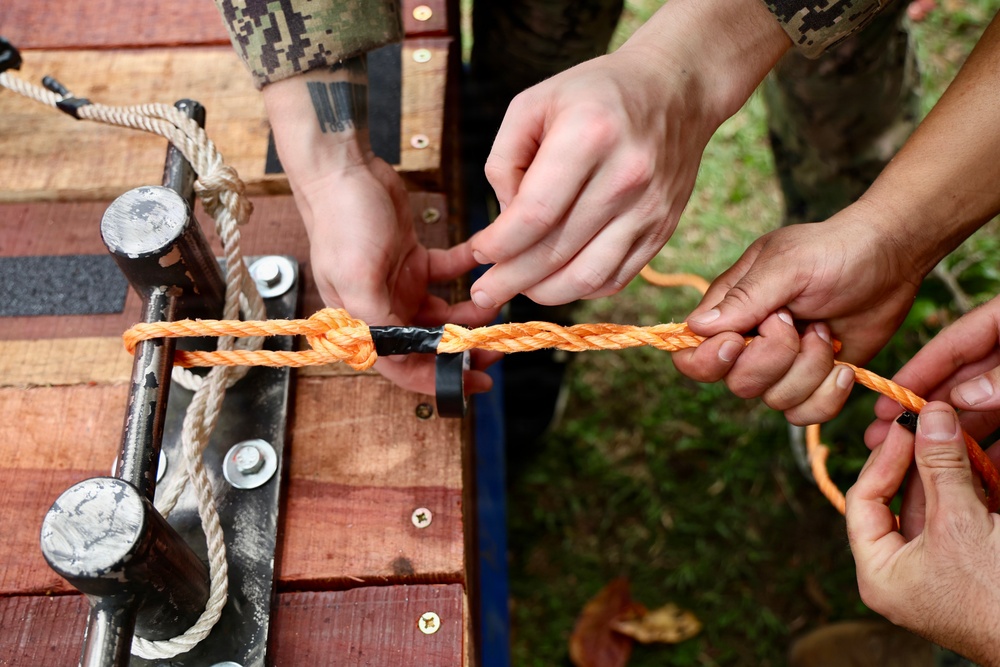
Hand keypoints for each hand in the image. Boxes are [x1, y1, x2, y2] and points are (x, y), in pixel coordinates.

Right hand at [295, 159, 501, 394]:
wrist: (343, 167)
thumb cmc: (341, 220)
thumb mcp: (357, 277)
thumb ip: (378, 323)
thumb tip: (403, 357)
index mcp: (362, 320)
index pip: (403, 365)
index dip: (440, 380)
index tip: (475, 383)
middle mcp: (382, 307)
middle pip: (429, 343)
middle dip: (463, 349)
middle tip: (496, 349)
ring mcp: (399, 282)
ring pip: (444, 312)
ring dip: (472, 313)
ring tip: (497, 303)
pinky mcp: (414, 256)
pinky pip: (449, 272)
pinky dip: (470, 270)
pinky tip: (487, 264)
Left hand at [466, 0, 790, 309]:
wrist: (676, 90)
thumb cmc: (594, 95)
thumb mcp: (533, 104)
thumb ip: (505, 161)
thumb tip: (503, 224)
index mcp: (589, 136)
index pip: (535, 215)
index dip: (499, 244)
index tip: (477, 252)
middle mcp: (625, 176)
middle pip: (556, 252)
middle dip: (510, 280)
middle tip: (482, 293)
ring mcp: (649, 209)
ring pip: (586, 277)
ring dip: (542, 293)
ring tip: (516, 289)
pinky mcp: (662, 230)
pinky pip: (614, 279)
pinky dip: (578, 290)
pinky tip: (555, 282)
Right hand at [672, 203, 921, 424]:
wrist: (891, 260)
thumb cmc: (834, 250)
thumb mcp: (788, 265)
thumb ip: (744, 298)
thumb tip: (695, 327)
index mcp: (729, 312)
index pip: (691, 356)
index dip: (709, 360)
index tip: (739, 341)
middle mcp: (749, 344)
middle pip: (736, 384)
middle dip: (775, 359)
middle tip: (797, 321)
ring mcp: (782, 367)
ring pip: (774, 400)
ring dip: (809, 369)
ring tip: (825, 331)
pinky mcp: (813, 382)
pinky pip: (804, 414)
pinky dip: (827, 394)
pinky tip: (843, 364)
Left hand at [846, 402, 999, 664]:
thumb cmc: (996, 595)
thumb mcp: (961, 523)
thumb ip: (941, 466)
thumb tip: (929, 416)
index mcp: (881, 574)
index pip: (864, 501)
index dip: (885, 458)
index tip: (906, 425)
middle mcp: (904, 572)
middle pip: (903, 498)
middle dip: (923, 457)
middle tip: (933, 420)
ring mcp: (941, 568)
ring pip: (940, 502)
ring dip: (953, 465)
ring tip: (960, 430)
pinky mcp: (975, 560)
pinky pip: (969, 513)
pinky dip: (977, 484)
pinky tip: (987, 454)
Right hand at [867, 295, 999, 447]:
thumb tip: (962, 398)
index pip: (952, 344)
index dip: (917, 373)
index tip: (886, 403)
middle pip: (961, 381)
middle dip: (925, 411)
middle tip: (884, 437)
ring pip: (983, 410)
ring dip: (953, 438)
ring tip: (917, 462)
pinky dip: (994, 452)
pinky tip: (973, 468)